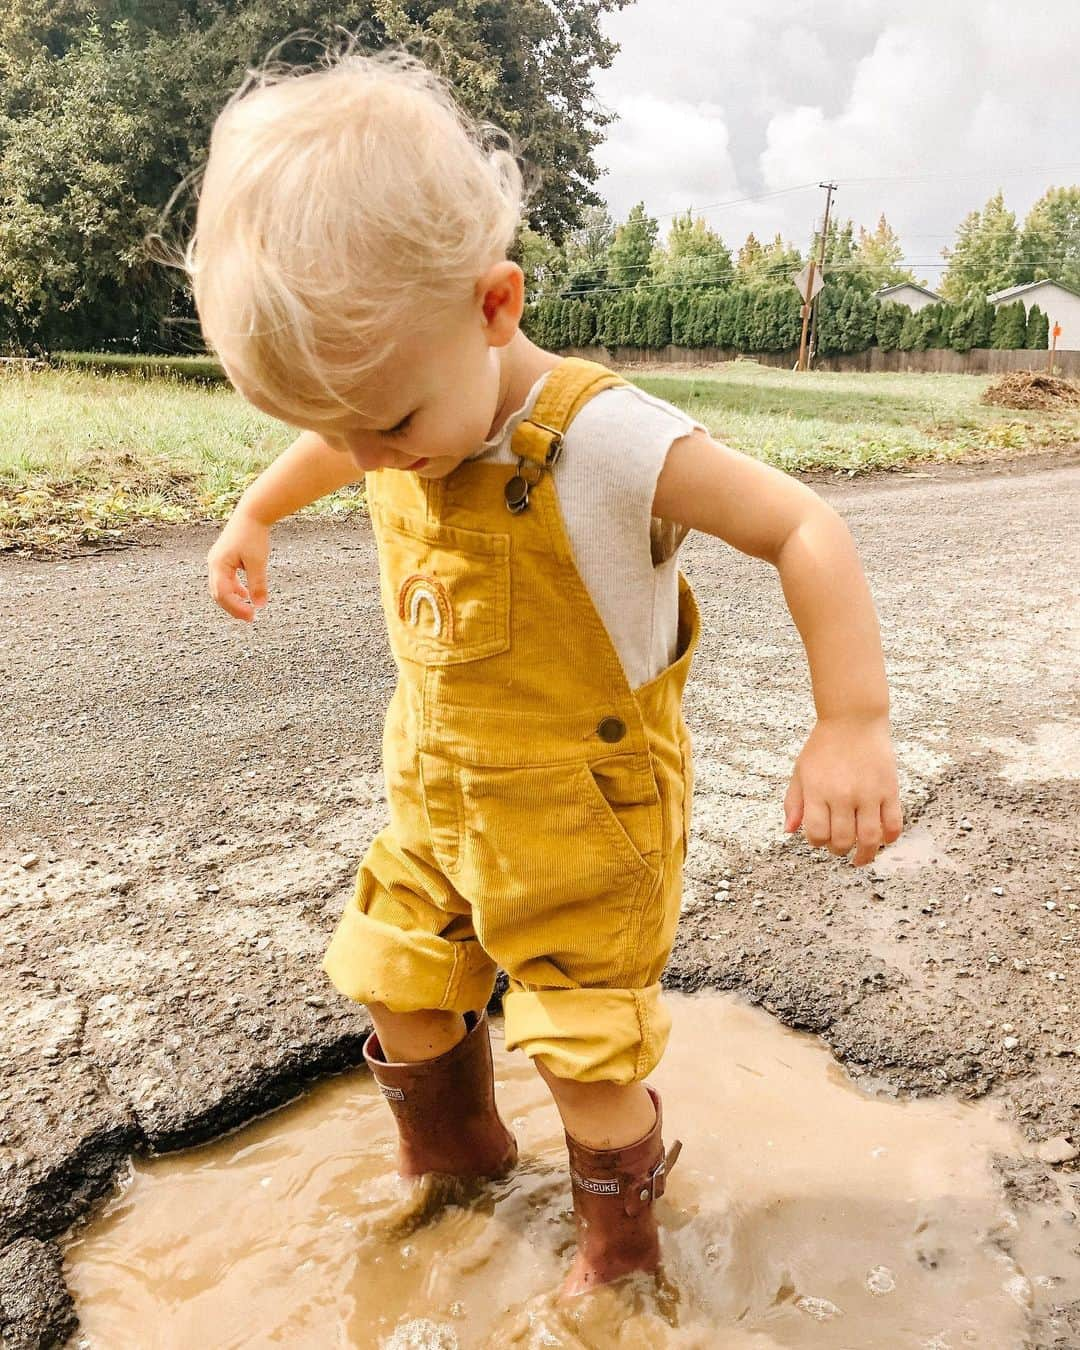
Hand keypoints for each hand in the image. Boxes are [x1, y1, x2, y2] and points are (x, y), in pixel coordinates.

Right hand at [207, 511, 270, 621]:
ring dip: (233, 599)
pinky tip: (247, 594)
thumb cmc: (254, 535)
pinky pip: (225, 579)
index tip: (252, 616)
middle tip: (250, 618)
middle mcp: (214, 564)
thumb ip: (257, 584)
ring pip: (221, 588)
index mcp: (218, 565)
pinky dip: (235, 589)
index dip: (236, 608)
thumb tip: (260, 605)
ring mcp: (217, 561)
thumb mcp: (257, 562)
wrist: (252, 514)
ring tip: (248, 609)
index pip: (223, 594)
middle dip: (233, 607)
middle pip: (218, 594)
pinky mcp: (224, 558)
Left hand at [783, 716, 902, 866]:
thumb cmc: (824, 745)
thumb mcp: (800, 771)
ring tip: (861, 857)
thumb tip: (790, 831)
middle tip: (840, 848)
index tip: (820, 839)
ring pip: (869, 838)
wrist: (853, 719)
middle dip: (839, 850)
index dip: (817, 843)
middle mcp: (843, 795)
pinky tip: (882, 840)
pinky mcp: (890, 790)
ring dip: (865, 854)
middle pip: (843, 840)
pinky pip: (893, 824)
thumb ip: (794, 802)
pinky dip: (888, 838)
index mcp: (817, 791)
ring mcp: (868, 793)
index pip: (817, 833)